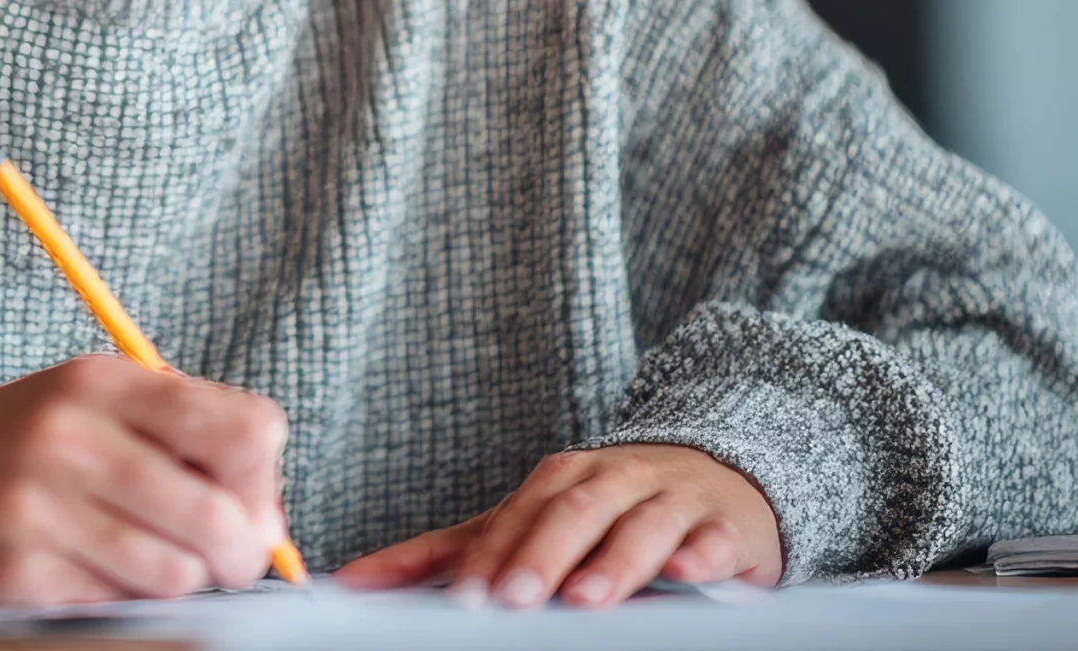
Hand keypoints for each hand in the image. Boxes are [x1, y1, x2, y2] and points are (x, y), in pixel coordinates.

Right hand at [0, 354, 288, 608]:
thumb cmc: (6, 447)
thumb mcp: (86, 410)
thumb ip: (180, 443)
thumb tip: (270, 524)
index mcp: (101, 382)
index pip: (246, 429)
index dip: (261, 479)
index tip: (241, 496)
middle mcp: (71, 436)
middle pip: (222, 516)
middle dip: (238, 552)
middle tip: (222, 559)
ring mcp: (39, 508)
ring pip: (176, 574)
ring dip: (174, 582)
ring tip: (137, 560)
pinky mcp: (15, 575)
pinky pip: (115, 608)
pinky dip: (117, 603)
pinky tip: (83, 575)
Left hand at [334, 443, 780, 607]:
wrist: (716, 476)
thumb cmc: (605, 509)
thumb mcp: (523, 523)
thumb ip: (443, 553)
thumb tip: (352, 580)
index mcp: (559, 482)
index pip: (518, 517)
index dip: (492, 558)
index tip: (466, 600)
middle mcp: (613, 481)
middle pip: (574, 514)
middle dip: (542, 557)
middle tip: (514, 601)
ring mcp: (672, 500)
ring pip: (643, 525)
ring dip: (616, 562)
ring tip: (587, 598)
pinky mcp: (725, 525)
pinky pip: (715, 538)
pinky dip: (702, 554)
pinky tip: (690, 572)